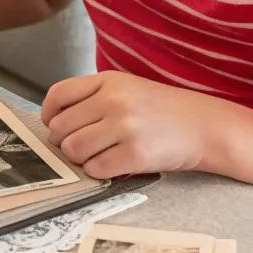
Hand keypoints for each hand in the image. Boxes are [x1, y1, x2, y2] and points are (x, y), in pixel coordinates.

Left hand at [42, 70, 236, 177]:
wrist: (203, 126)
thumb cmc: (160, 110)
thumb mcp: (126, 88)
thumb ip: (92, 98)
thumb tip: (53, 123)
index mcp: (108, 81)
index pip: (57, 95)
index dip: (49, 115)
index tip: (53, 126)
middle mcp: (114, 101)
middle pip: (61, 129)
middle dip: (66, 142)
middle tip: (83, 146)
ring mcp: (125, 127)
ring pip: (74, 151)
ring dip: (81, 159)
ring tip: (100, 155)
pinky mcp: (136, 154)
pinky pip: (95, 169)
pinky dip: (98, 171)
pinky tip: (113, 164)